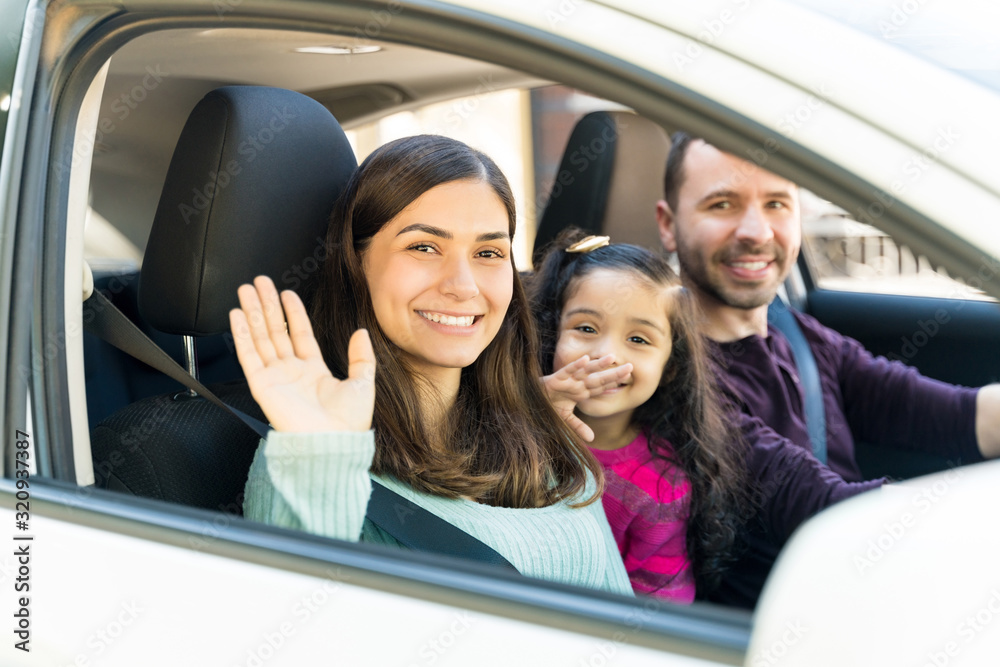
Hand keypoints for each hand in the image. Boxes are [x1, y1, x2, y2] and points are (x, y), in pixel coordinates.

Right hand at [229, 276, 375, 432]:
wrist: (332, 444)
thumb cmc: (348, 423)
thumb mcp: (362, 383)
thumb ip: (361, 356)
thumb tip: (362, 332)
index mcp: (314, 371)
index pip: (300, 334)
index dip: (293, 313)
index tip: (286, 293)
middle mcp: (292, 372)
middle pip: (276, 331)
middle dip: (268, 305)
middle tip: (259, 282)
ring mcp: (275, 377)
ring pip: (261, 338)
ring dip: (253, 313)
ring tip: (246, 290)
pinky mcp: (262, 385)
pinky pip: (248, 355)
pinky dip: (241, 335)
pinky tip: (237, 315)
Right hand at [541, 354, 632, 441]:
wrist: (528, 400)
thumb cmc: (547, 404)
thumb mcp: (564, 419)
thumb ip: (578, 426)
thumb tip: (592, 438)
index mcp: (580, 392)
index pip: (600, 388)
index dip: (613, 383)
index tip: (628, 378)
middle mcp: (576, 384)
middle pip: (598, 378)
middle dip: (613, 373)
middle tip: (631, 367)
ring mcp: (567, 381)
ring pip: (585, 371)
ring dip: (598, 364)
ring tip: (612, 358)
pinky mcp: (555, 379)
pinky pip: (566, 371)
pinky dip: (575, 365)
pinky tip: (585, 359)